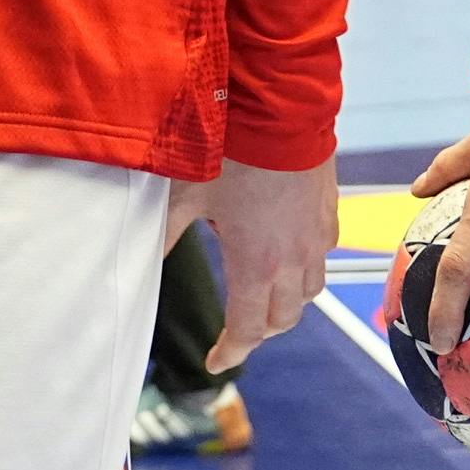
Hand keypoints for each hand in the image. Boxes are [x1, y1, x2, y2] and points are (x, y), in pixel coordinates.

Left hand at [161, 155, 339, 371]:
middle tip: (235, 331)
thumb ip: (165, 235)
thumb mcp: (186, 195)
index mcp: (257, 266)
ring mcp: (317, 237)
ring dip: (287, 303)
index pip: (248, 331)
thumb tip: (140, 264)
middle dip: (258, 332)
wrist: (280, 106)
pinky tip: (287, 252)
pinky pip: (323, 256)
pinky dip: (305, 268)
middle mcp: (294, 260)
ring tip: (262, 296)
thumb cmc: (230, 151)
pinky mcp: (330, 212)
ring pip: (310, 292)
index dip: (230, 352)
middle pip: (283, 319)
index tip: (214, 362)